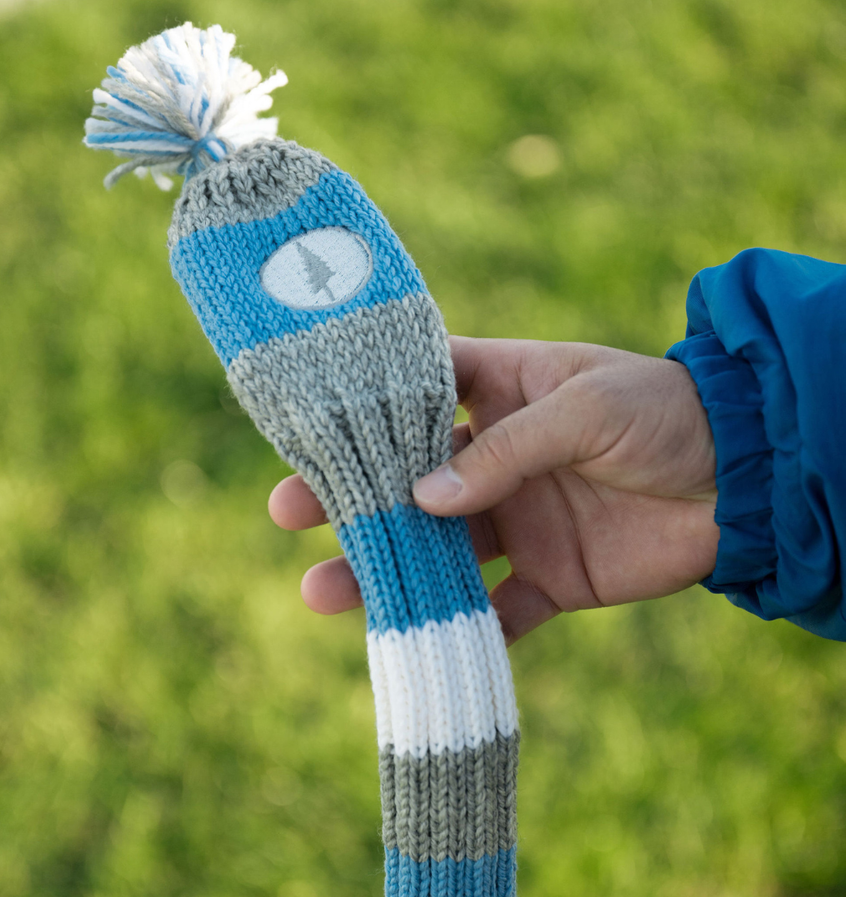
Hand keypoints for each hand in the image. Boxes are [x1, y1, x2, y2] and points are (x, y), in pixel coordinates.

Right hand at [269, 337, 719, 643]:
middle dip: (350, 495)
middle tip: (288, 510)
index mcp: (501, 393)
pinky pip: (499, 609)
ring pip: (437, 550)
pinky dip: (464, 627)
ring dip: (385, 570)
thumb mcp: (585, 409)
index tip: (304, 420)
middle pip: (407, 479)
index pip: (415, 391)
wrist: (744, 480)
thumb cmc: (664, 414)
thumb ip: (506, 450)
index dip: (361, 404)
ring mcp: (518, 520)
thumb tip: (422, 499)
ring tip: (322, 591)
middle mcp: (497, 459)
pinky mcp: (551, 578)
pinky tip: (417, 641)